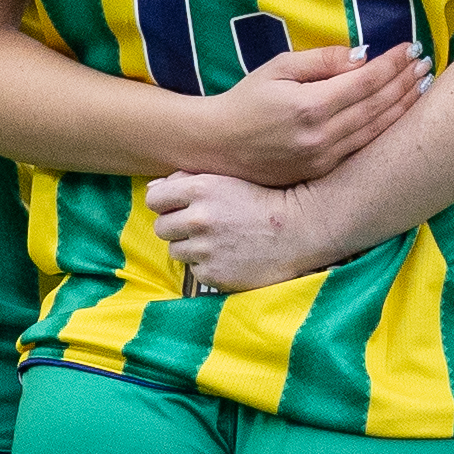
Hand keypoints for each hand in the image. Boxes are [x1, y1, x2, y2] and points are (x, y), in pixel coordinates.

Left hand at [143, 170, 341, 294]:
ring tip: (219, 242)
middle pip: (161, 227)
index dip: (166, 203)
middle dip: (178, 227)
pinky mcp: (213, 274)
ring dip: (191, 248)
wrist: (299, 229)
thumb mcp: (227, 179)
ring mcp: (205, 249)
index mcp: (200, 188)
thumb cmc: (263, 200)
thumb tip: (154, 188)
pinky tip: (229, 256)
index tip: (180, 207)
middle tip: (204, 226)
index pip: (155, 199)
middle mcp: (198, 218)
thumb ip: (188, 179)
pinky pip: (195, 270)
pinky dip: (208, 266)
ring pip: (176, 251)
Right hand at [198, 41, 427, 187]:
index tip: (411, 48)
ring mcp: (324, 158)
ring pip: (377, 131)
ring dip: (404, 107)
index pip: (366, 81)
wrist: (218, 145)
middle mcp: (322, 136)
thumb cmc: (246, 100)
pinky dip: (386, 130)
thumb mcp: (278, 68)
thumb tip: (362, 56)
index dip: (393, 64)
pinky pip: (363, 149)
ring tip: (424, 87)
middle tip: (427, 64)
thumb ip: (321, 60)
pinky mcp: (323, 172)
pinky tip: (401, 116)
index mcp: (310, 106)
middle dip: (406, 83)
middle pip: (378, 106)